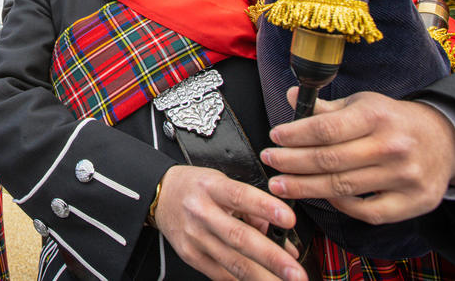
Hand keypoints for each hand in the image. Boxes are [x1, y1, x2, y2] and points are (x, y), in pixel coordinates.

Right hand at [153, 165, 302, 280]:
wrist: (158, 195)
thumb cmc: (195, 187)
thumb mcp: (222, 183)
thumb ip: (251, 208)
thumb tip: (279, 236)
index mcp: (211, 188)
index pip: (240, 196)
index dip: (265, 208)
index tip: (290, 219)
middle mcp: (201, 212)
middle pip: (238, 237)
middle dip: (271, 258)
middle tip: (296, 272)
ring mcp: (195, 237)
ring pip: (233, 262)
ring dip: (264, 277)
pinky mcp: (191, 256)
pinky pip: (222, 274)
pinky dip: (245, 280)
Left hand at [261, 87, 454, 224]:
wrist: (444, 140)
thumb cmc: (392, 120)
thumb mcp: (363, 104)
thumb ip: (327, 108)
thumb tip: (292, 97)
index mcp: (376, 116)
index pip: (326, 128)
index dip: (295, 135)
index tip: (274, 138)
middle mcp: (392, 146)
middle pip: (329, 160)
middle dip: (292, 163)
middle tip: (270, 162)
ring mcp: (404, 177)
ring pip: (342, 188)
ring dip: (305, 187)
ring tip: (280, 184)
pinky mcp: (413, 202)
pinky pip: (367, 211)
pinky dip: (340, 206)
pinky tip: (321, 196)